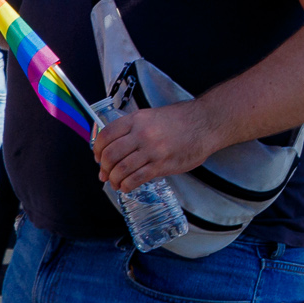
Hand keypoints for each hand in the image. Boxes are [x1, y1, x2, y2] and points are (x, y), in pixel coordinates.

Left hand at [94, 98, 214, 191]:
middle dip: (104, 168)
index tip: (98, 158)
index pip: (106, 136)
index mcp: (137, 120)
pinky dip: (127, 185)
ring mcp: (152, 150)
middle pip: (110, 155)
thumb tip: (116, 146)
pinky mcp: (162, 164)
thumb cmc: (181, 120)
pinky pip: (137, 178)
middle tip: (105, 174)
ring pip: (121, 169)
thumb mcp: (152, 116)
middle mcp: (142, 134)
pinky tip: (127, 186)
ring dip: (114, 180)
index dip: (97, 150)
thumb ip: (134, 128)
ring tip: (116, 183)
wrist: (206, 123)